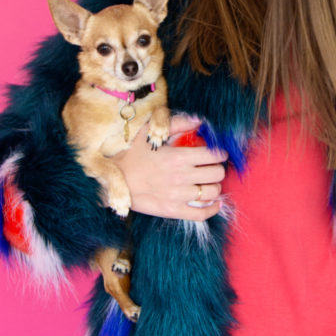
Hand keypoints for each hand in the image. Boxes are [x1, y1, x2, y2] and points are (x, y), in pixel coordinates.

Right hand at [111, 114, 227, 220]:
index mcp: (179, 157)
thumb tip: (198, 121)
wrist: (115, 181)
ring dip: (214, 186)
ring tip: (208, 183)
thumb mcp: (149, 133)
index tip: (218, 153)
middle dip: (217, 168)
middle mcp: (182, 176)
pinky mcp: (173, 210)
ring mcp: (179, 196)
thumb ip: (176, 124)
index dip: (220, 153)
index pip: (213, 155)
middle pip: (217, 173)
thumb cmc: (131, 156)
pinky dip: (212, 209)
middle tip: (211, 167)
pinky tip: (213, 203)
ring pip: (212, 192)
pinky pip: (201, 214)